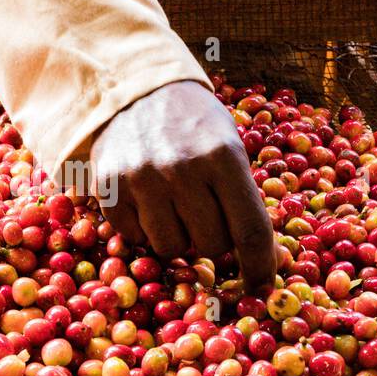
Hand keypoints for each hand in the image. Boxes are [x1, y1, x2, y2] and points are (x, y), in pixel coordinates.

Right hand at [89, 80, 276, 292]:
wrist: (135, 87)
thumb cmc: (193, 123)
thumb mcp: (228, 147)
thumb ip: (244, 199)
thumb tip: (267, 262)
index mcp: (223, 156)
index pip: (250, 229)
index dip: (259, 266)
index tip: (262, 288)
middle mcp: (181, 169)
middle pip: (210, 245)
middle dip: (213, 240)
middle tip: (205, 216)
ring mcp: (141, 179)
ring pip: (170, 247)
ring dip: (177, 237)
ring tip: (174, 206)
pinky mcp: (109, 187)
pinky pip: (134, 237)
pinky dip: (144, 229)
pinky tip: (146, 200)